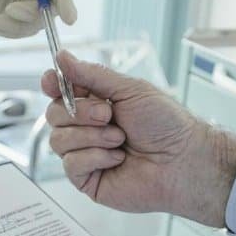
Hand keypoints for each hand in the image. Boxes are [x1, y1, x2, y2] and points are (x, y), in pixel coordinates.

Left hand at [0, 0, 76, 37]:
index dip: (66, 0)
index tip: (70, 19)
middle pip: (53, 6)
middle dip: (32, 13)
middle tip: (9, 10)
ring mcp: (37, 1)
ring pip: (38, 22)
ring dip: (17, 25)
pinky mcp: (26, 17)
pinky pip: (26, 31)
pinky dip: (10, 31)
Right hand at [42, 51, 235, 226]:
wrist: (183, 160)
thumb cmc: (166, 124)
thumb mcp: (129, 89)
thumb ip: (91, 74)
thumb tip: (62, 57)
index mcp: (95, 102)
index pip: (59, 91)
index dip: (52, 84)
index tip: (52, 81)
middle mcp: (86, 127)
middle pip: (53, 114)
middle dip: (80, 112)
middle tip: (109, 115)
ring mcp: (84, 154)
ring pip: (58, 139)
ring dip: (91, 136)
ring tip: (120, 139)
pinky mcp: (87, 179)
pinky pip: (70, 164)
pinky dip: (95, 157)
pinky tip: (117, 159)